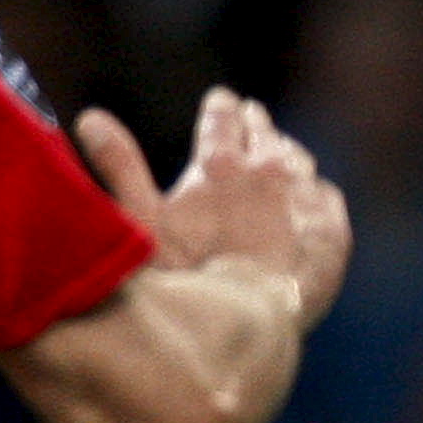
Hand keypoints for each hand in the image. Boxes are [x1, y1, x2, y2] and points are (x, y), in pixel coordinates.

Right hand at [78, 90, 350, 326]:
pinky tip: (310, 194)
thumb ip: (118, 166)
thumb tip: (89, 117)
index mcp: (220, 163)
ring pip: (297, 160)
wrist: (250, 325)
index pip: (223, 117)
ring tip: (279, 150)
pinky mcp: (332, 230)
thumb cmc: (186, 279)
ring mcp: (305, 199)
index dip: (221, 106)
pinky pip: (325, 196)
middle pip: (264, 133)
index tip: (223, 98)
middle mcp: (269, 171)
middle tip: (251, 115)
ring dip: (284, 152)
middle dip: (255, 123)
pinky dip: (313, 191)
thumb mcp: (140, 222)